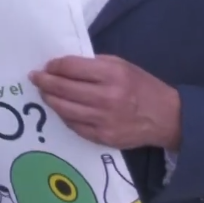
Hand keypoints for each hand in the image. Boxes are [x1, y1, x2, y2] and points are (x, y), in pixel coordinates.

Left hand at [31, 55, 181, 150]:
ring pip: (64, 109)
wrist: (167, 118)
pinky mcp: (103, 137)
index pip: (71, 68)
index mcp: (112, 75)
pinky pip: (74, 125)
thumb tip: (63, 66)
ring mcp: (104, 120)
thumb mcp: (122, 66)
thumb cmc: (142, 86)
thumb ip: (93, 65)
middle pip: (63, 88)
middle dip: (44, 81)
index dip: (54, 66)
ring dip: (49, 99)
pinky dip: (64, 115)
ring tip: (43, 92)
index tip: (47, 66)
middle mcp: (106, 98)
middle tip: (35, 77)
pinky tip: (60, 108)